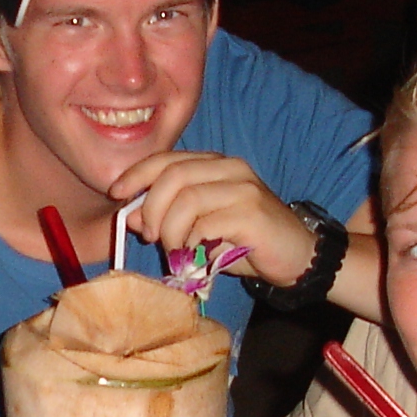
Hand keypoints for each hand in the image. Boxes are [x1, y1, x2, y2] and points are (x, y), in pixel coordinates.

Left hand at [108, 149, 312, 287]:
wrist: (299, 257)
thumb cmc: (248, 242)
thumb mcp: (201, 228)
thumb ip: (168, 218)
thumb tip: (130, 216)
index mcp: (216, 164)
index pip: (168, 158)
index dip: (137, 174)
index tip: (117, 193)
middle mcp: (230, 168)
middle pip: (172, 176)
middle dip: (151, 208)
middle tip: (149, 235)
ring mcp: (243, 188)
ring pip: (186, 200)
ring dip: (171, 231)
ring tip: (177, 251)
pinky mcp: (251, 212)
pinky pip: (205, 224)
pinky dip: (192, 243)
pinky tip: (198, 256)